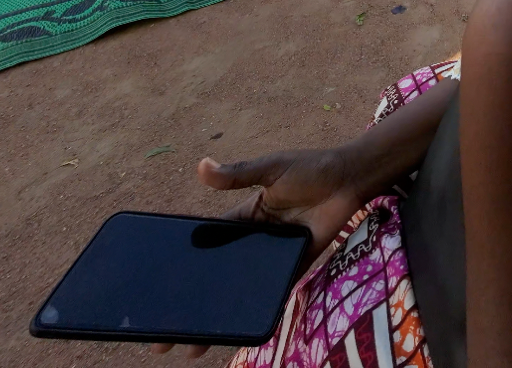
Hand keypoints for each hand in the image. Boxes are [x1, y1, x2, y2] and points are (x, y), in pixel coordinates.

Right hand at [151, 149, 366, 358]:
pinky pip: (274, 292)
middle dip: (194, 300)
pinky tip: (237, 332)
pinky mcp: (296, 265)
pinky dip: (257, 310)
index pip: (210, 242)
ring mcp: (276, 255)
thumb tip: (201, 166)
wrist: (351, 177)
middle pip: (220, 273)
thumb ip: (238, 174)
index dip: (186, 262)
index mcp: (245, 216)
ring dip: (221, 313)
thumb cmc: (311, 168)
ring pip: (242, 289)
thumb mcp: (271, 168)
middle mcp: (256, 240)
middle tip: (166, 331)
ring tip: (195, 344)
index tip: (161, 285)